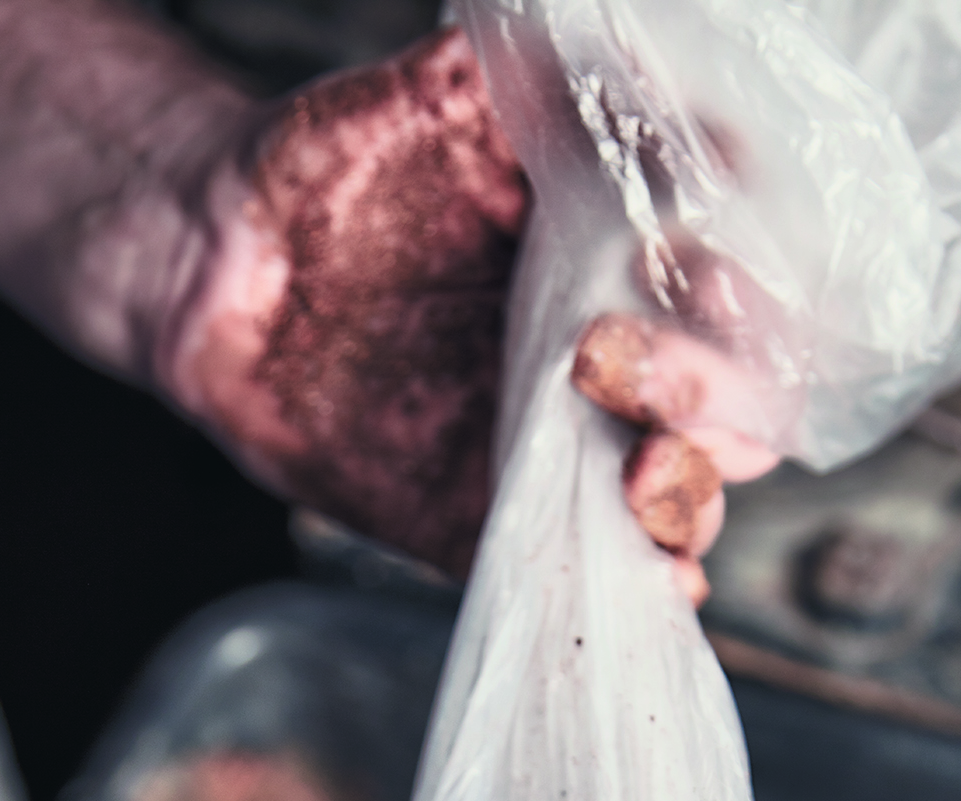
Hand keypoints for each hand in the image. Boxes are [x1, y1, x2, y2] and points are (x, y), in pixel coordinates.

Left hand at [0, 3, 776, 587]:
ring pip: (674, 499)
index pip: (741, 301)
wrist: (213, 262)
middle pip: (733, 412)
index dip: (747, 297)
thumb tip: (595, 40)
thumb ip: (510, 81)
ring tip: (648, 479)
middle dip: (713, 401)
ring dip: (684, 497)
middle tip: (623, 367)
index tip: (701, 271)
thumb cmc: (329, 168)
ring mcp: (554, 454)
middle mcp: (611, 368)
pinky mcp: (484, 523)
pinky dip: (623, 586)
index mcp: (620, 268)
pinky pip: (570, 571)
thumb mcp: (427, 99)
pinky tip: (654, 582)